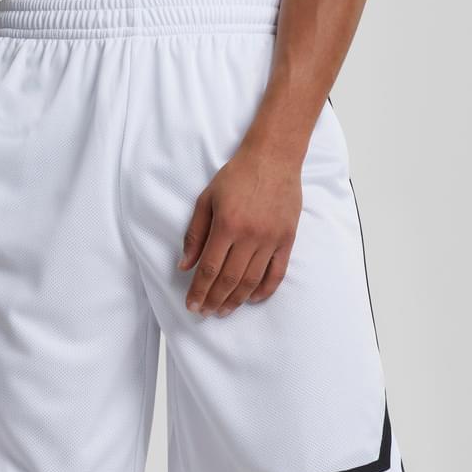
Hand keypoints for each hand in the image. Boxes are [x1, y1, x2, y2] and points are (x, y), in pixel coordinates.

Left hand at [177, 139, 303, 314]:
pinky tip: (252, 299)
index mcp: (226, 224)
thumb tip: (185, 265)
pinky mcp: (287, 239)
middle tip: (205, 313)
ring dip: (236, 300)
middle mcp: (250, 235)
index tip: (192, 305)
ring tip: (223, 311)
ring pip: (251, 280)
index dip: (199, 290)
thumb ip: (195, 234)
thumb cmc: (237, 176)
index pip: (210, 268)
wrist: (274, 158)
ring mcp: (271, 239)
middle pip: (229, 279)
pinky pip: (276, 272)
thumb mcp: (206, 199)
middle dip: (214, 300)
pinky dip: (265, 289)